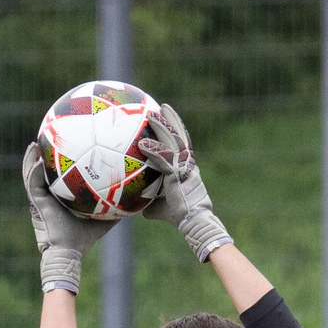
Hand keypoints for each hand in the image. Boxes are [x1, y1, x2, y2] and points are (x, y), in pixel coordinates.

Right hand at [23, 142, 109, 294]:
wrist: (70, 253)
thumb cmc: (84, 239)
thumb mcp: (102, 218)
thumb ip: (114, 207)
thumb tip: (133, 196)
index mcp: (59, 198)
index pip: (56, 176)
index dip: (56, 162)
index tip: (63, 146)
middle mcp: (47, 197)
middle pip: (41, 171)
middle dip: (42, 155)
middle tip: (47, 138)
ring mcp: (39, 200)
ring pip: (31, 174)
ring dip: (31, 159)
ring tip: (35, 143)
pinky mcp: (35, 204)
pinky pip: (32, 184)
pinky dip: (32, 172)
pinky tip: (37, 161)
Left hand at [137, 103, 231, 261]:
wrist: (192, 220)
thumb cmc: (177, 215)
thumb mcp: (159, 204)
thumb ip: (149, 198)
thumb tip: (134, 202)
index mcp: (186, 166)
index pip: (181, 143)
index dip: (176, 129)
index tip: (168, 118)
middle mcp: (188, 163)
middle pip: (179, 135)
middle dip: (171, 120)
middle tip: (161, 107)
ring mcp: (184, 167)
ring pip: (173, 142)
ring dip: (162, 127)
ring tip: (152, 114)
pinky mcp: (178, 174)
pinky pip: (164, 159)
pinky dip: (153, 151)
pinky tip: (142, 144)